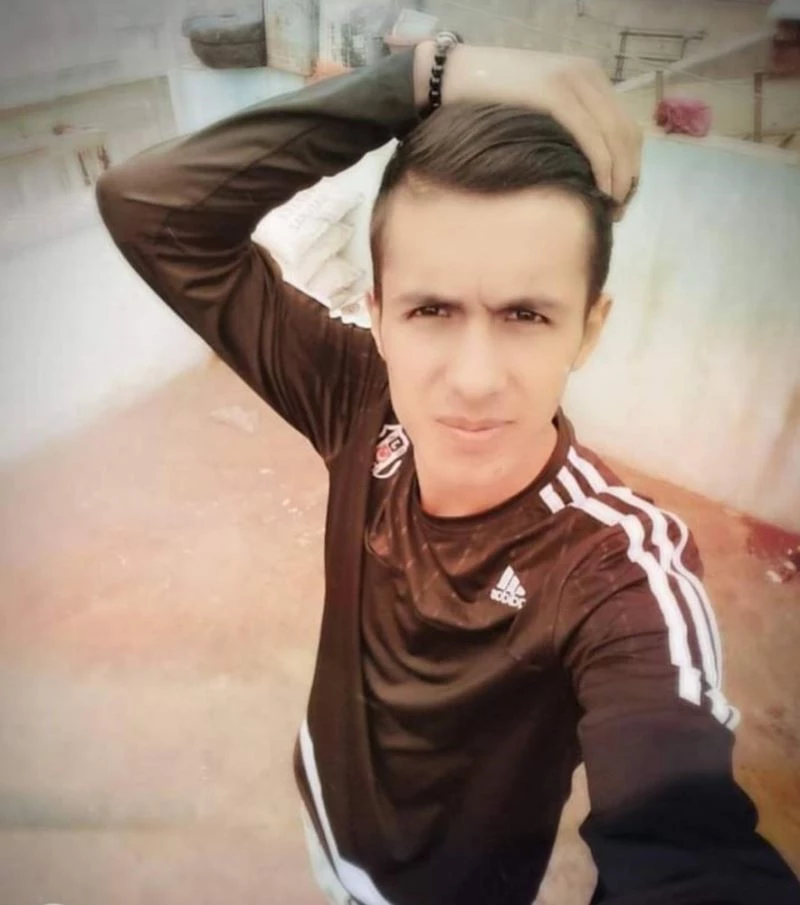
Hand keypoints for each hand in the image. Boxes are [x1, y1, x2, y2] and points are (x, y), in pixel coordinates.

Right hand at [414, 42, 641, 215]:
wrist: (450, 77)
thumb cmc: (486, 101)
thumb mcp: (536, 108)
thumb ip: (563, 126)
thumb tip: (583, 170)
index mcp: (588, 76)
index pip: (624, 127)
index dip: (630, 166)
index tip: (620, 199)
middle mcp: (587, 75)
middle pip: (626, 135)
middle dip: (627, 178)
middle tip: (616, 213)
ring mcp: (573, 82)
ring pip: (614, 138)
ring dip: (618, 179)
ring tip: (607, 209)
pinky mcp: (555, 95)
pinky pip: (591, 138)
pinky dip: (601, 168)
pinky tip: (596, 191)